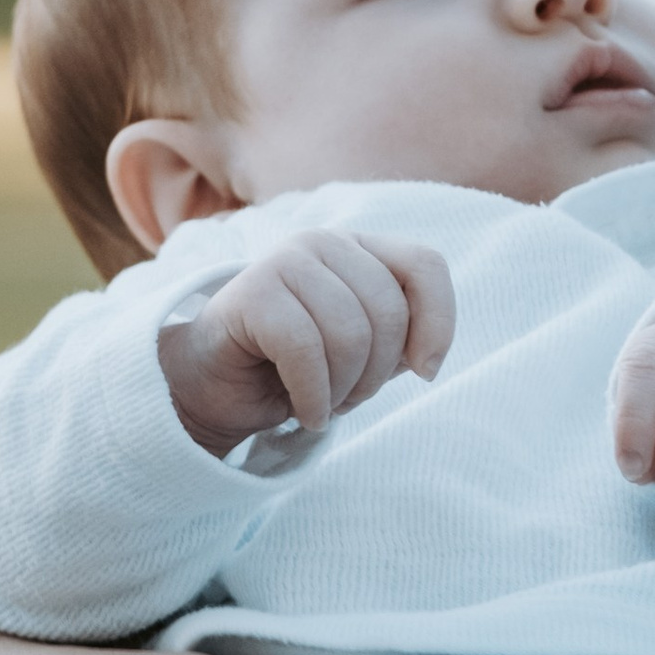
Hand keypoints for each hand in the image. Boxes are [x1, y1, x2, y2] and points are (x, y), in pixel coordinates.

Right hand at [159, 230, 453, 457]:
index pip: (425, 265)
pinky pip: (305, 350)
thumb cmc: (298, 369)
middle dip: (377, 375)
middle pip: (388, 312)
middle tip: (349, 399)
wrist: (215, 388)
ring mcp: (284, 260)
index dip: (439, 322)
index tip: (426, 372)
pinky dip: (313, 397)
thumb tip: (428, 357)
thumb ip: (404, 339)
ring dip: (343, 391)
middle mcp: (323, 241)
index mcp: (359, 247)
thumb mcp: (365, 353)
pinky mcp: (251, 292)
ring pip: (349, 334)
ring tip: (324, 404)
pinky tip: (305, 413)